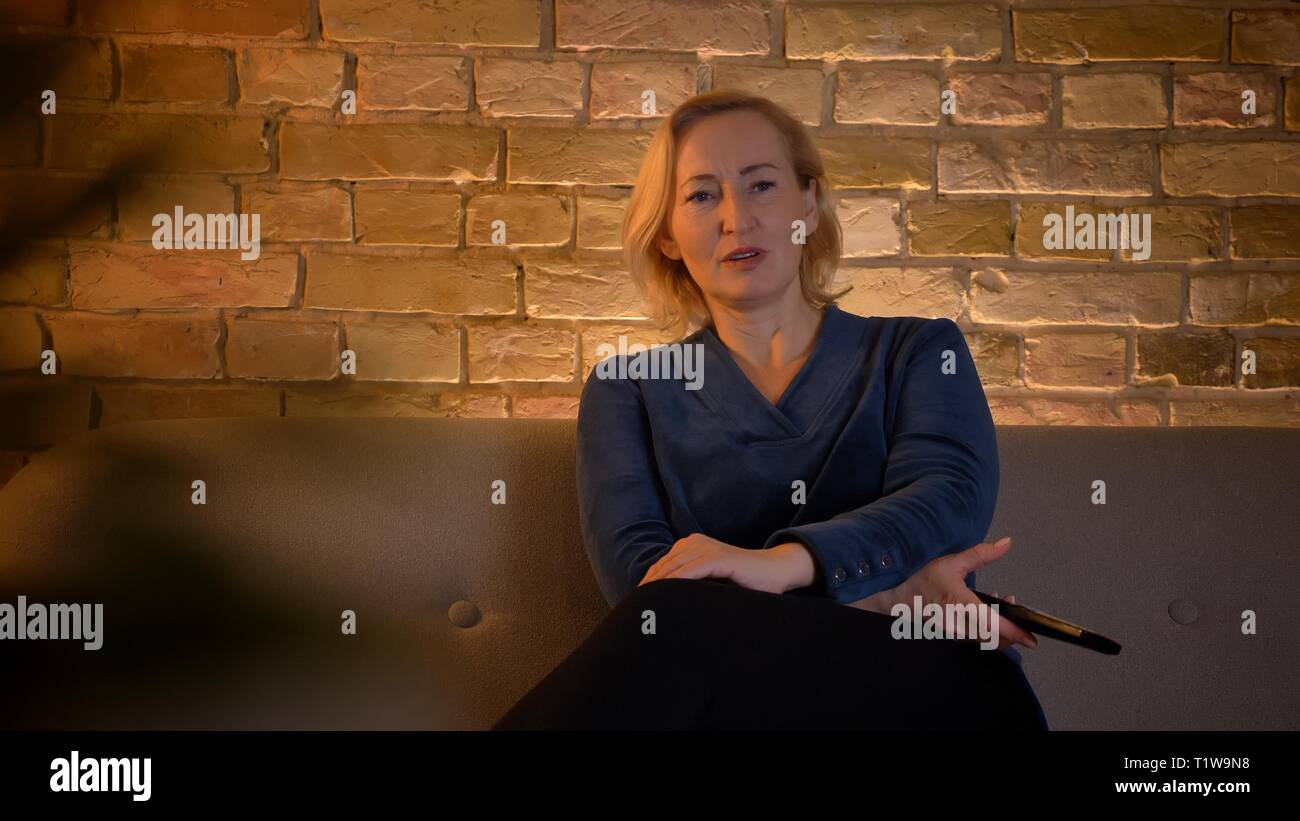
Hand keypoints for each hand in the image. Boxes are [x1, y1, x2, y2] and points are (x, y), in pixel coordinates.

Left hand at [637, 533, 796, 594]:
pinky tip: (667, 595)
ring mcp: (707, 549)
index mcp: (692, 545)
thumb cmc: (744, 581)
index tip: (638, 603)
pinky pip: (691, 570)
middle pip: (664, 567)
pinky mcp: (719, 558)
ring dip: (658, 586)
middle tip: (637, 608)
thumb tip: (670, 603)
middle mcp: (696, 543)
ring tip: (647, 605)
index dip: (649, 583)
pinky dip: (677, 582)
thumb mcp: (711, 580)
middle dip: (649, 587)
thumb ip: (693, 584)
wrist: (775, 571)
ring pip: (674, 568)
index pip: (663, 565)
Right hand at [846, 537, 1037, 651]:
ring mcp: (955, 634)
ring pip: (987, 641)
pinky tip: (984, 613)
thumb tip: (1007, 543)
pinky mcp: (953, 638)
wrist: (897, 600)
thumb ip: (981, 554)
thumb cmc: (922, 582)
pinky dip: (987, 631)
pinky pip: (976, 640)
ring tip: (1000, 606)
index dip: (1015, 633)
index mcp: (959, 603)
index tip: (1031, 639)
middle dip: (1011, 629)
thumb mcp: (951, 563)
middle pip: (995, 639)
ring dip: (1000, 629)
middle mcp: (958, 623)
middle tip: (1012, 606)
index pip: (993, 624)